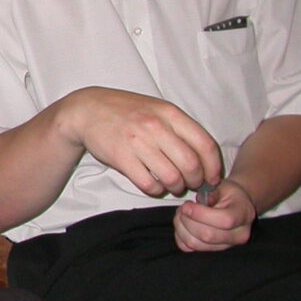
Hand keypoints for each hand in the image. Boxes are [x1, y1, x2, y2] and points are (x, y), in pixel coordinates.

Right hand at [64, 87, 223, 197]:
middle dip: (196, 181)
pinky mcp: (122, 158)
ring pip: (172, 178)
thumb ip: (180, 128)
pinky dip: (156, 191)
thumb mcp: (157, 109)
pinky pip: (148, 184)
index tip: (211, 178)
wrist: (87, 110)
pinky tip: (155, 186)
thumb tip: (204, 157)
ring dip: (177, 188)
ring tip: (174, 186)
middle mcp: (156, 127)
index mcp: (170, 114)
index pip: (205, 145)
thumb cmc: (126, 111)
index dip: (213, 167)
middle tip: (193, 184)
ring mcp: (138, 143)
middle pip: (191, 165)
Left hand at [174, 178, 255, 252]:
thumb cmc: (229, 195)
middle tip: (183, 209)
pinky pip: (189, 248)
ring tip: (181, 215)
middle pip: (208, 235)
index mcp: (244, 215)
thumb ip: (212, 192)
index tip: (187, 206)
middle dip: (188, 220)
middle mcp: (238, 235)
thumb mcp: (224, 186)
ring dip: (182, 228)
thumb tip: (200, 200)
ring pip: (196, 244)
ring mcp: (225, 246)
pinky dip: (180, 236)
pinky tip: (183, 224)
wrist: (236, 205)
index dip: (201, 214)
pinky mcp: (211, 250)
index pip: (225, 220)